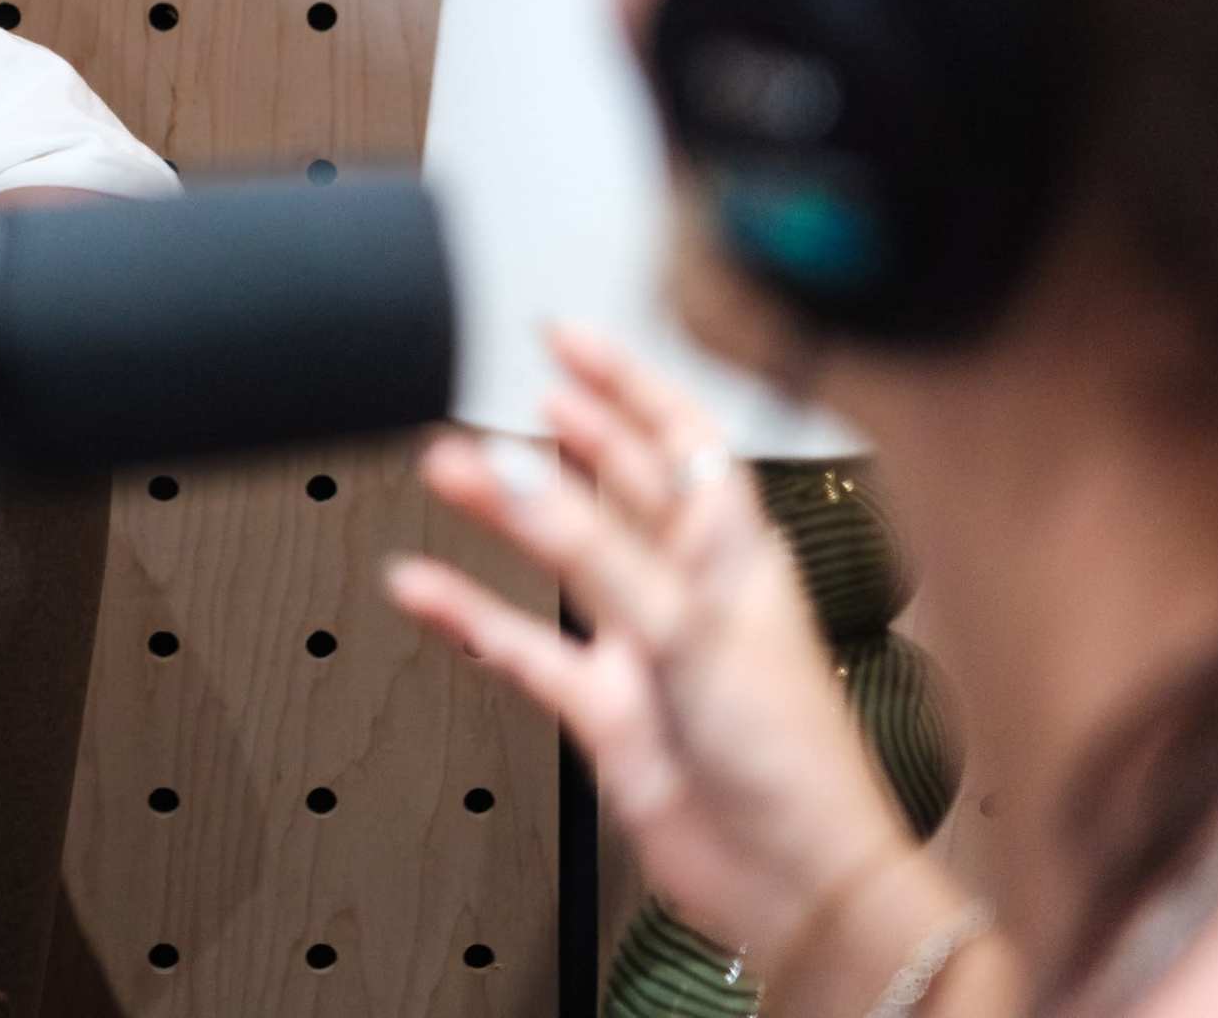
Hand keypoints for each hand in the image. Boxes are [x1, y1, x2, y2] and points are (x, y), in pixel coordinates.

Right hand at [382, 323, 918, 960]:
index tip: (566, 339)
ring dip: (505, 515)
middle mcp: (687, 586)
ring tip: (445, 468)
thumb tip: (516, 473)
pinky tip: (425, 589)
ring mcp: (642, 646)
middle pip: (615, 484)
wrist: (791, 878)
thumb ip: (593, 549)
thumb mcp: (690, 625)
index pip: (679, 435)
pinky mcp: (603, 707)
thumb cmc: (792, 755)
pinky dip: (472, 615)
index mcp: (735, 547)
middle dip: (562, 433)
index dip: (625, 380)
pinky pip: (523, 645)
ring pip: (561, 559)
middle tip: (502, 392)